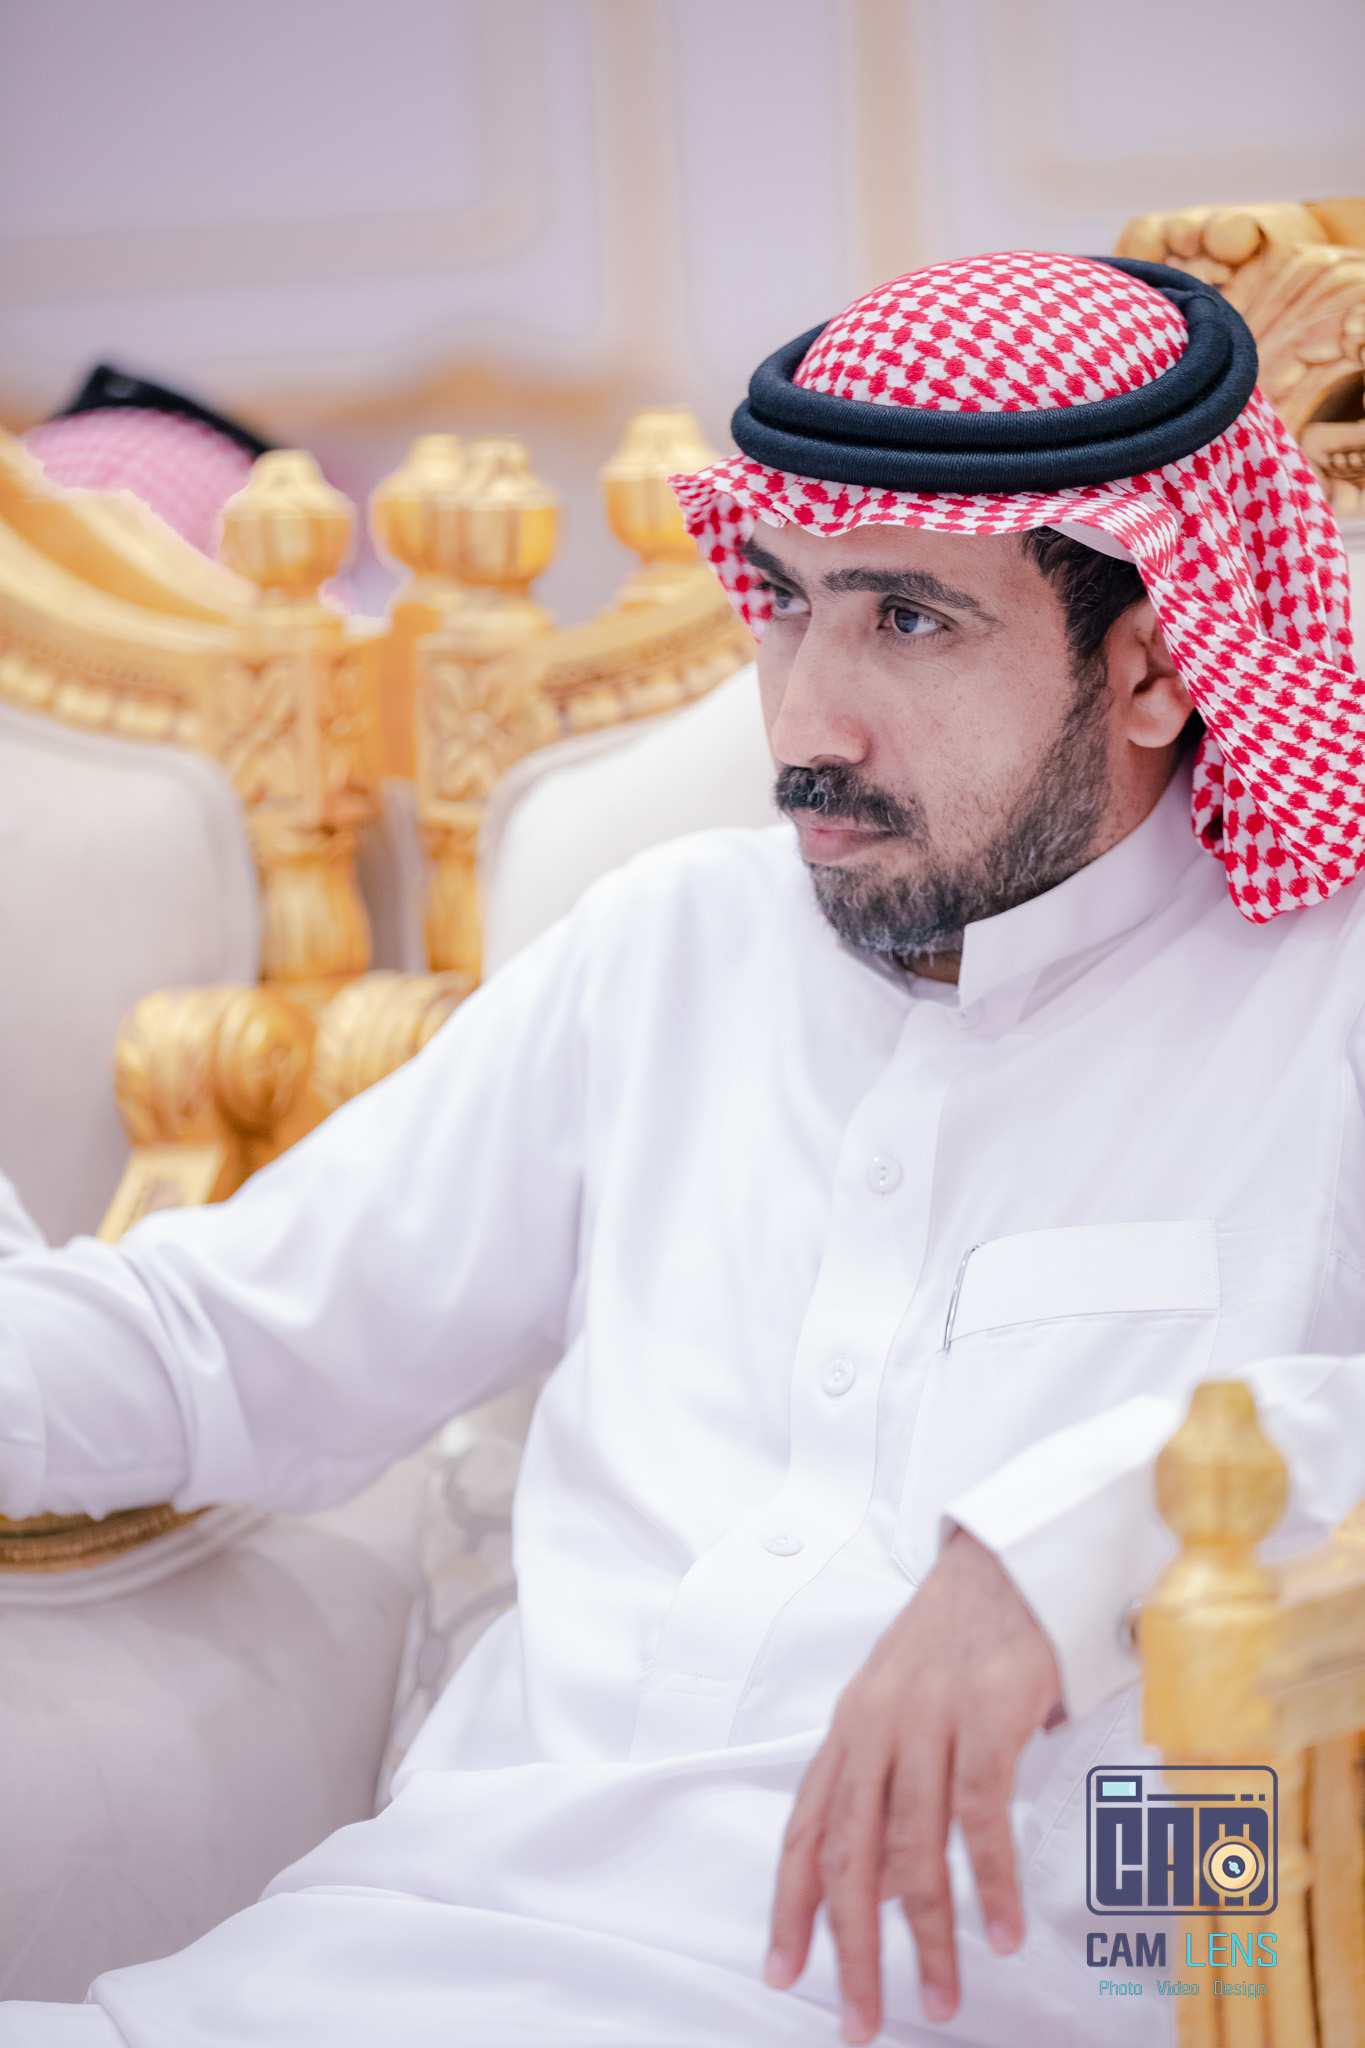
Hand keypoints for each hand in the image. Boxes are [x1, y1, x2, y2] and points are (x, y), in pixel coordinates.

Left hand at [764, 1528, 1063, 2040]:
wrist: (1006, 1562)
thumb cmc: (956, 1640)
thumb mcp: (900, 1711)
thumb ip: (882, 1792)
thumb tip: (870, 1887)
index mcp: (849, 1729)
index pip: (806, 1831)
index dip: (791, 1907)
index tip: (784, 1972)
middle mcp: (877, 1727)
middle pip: (850, 1856)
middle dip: (852, 1948)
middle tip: (861, 2017)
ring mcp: (929, 1719)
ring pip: (913, 1846)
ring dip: (927, 1934)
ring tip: (942, 1995)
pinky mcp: (986, 1714)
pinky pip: (980, 1814)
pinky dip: (988, 1881)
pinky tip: (999, 1929)